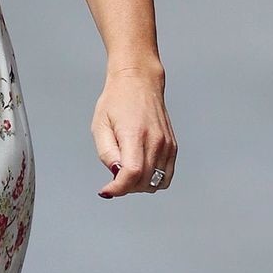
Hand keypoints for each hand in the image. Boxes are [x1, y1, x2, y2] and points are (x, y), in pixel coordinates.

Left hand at [93, 65, 176, 198]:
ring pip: (156, 183)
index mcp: (135, 134)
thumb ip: (107, 153)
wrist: (139, 82)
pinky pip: (166, 175)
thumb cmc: (116, 101)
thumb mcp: (100, 126)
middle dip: (125, 188)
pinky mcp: (172, 146)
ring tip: (127, 174)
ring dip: (139, 186)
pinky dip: (152, 180)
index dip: (118, 188)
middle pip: (143, 182)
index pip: (131, 173)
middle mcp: (155, 141)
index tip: (106, 190)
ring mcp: (167, 145)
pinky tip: (140, 171)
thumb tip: (116, 174)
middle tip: (113, 180)